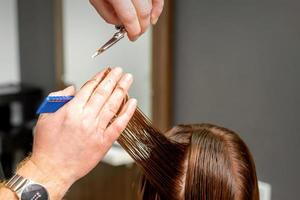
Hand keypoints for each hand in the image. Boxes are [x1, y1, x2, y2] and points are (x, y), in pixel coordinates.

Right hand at [18, 67, 136, 198]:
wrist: (52, 170)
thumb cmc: (47, 146)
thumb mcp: (44, 118)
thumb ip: (57, 100)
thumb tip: (72, 89)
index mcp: (71, 110)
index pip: (89, 88)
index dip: (99, 77)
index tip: (105, 71)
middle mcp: (85, 118)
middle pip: (103, 93)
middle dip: (113, 79)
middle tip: (120, 70)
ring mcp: (96, 130)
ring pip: (112, 105)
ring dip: (122, 90)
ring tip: (128, 79)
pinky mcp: (104, 142)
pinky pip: (119, 125)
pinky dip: (127, 113)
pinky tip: (133, 103)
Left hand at [90, 0, 163, 40]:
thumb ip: (107, 14)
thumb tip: (121, 24)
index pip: (129, 16)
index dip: (133, 30)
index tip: (132, 36)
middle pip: (143, 12)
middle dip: (142, 28)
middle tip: (137, 33)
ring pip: (151, 4)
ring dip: (150, 18)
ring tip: (144, 24)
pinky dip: (158, 6)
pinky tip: (153, 14)